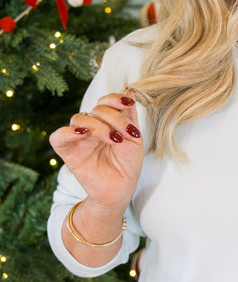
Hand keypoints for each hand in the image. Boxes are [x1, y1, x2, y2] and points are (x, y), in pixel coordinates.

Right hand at [49, 93, 142, 214]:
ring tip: (112, 139)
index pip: (105, 101)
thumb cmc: (127, 165)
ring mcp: (80, 139)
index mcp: (107, 122)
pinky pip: (58, 137)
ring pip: (79, 118)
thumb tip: (130, 91)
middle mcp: (92, 128)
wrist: (121, 190)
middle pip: (96, 109)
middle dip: (113, 117)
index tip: (128, 104)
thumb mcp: (134, 139)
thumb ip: (130, 116)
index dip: (114, 98)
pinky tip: (82, 134)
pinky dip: (68, 132)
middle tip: (124, 134)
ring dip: (97, 125)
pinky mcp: (69, 153)